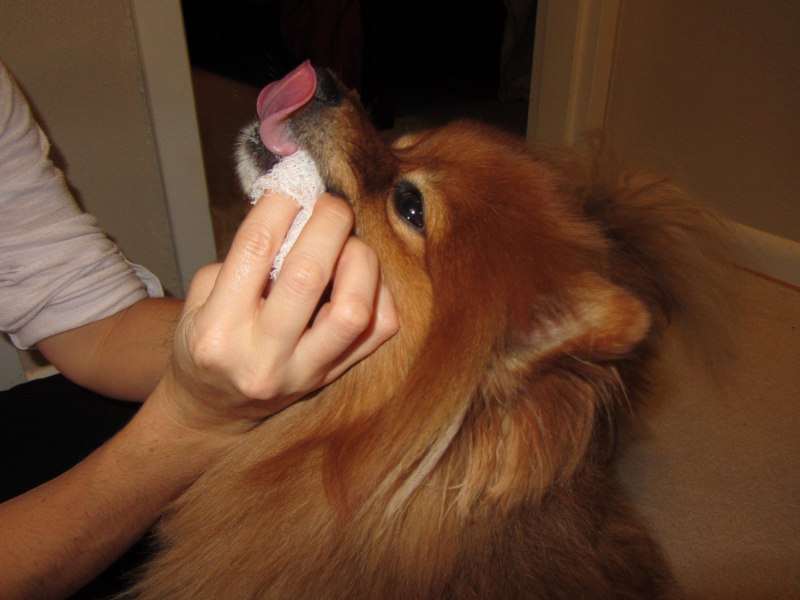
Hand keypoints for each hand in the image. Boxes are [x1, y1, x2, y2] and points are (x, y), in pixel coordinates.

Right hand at [157, 192, 397, 434]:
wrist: (214, 409)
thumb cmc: (207, 342)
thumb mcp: (200, 300)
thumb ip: (242, 258)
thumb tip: (297, 210)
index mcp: (218, 331)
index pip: (256, 249)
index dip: (282, 203)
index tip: (295, 183)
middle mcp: (263, 356)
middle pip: (310, 273)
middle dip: (328, 221)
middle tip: (330, 203)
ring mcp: (304, 373)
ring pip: (353, 309)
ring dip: (359, 260)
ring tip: (347, 244)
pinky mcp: (334, 377)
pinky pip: (378, 331)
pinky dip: (380, 293)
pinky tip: (361, 278)